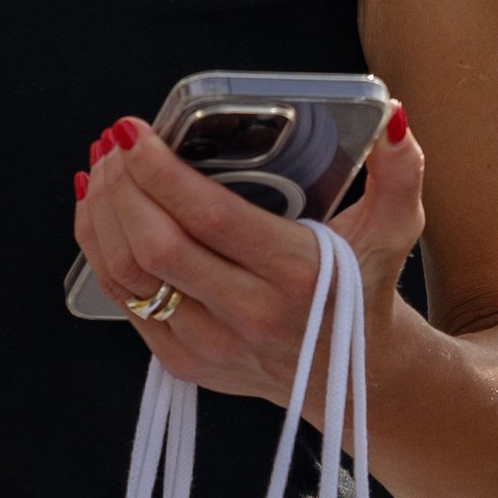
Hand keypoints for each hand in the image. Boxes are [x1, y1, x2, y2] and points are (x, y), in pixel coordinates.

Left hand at [73, 105, 423, 412]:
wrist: (353, 378)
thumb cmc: (364, 287)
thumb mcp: (396, 228)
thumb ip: (399, 173)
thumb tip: (393, 119)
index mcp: (298, 275)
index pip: (209, 219)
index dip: (160, 172)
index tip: (134, 131)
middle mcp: (250, 315)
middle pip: (157, 247)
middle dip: (121, 186)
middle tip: (113, 141)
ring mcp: (211, 345)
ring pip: (129, 276)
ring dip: (101, 214)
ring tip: (102, 166)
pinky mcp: (184, 362)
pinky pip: (124, 302)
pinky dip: (99, 250)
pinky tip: (98, 208)